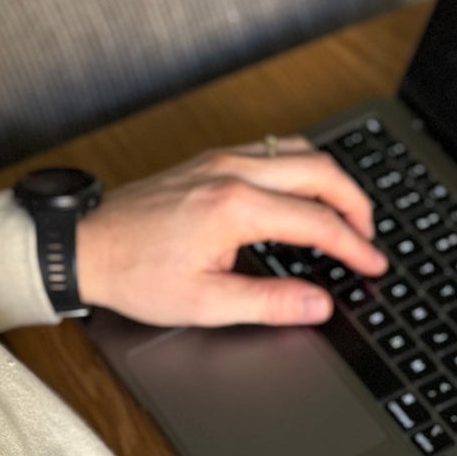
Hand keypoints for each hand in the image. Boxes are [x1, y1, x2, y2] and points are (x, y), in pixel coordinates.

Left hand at [71, 138, 387, 326]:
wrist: (83, 247)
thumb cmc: (134, 274)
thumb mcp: (204, 303)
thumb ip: (269, 304)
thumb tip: (317, 305)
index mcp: (235, 207)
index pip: (317, 223)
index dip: (355, 247)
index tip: (374, 265)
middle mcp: (232, 172)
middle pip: (320, 170)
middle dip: (356, 203)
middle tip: (369, 237)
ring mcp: (220, 159)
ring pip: (298, 151)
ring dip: (331, 180)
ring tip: (345, 215)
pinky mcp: (209, 160)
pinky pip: (271, 150)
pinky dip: (302, 169)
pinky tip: (303, 195)